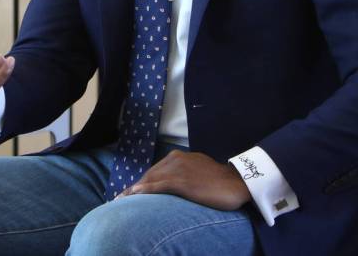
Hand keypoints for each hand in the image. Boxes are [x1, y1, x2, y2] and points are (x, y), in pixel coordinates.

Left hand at [117, 150, 251, 210]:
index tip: (130, 193)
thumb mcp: (198, 173)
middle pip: (150, 174)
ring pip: (150, 179)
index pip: (155, 171)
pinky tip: (133, 195)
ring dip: (134, 190)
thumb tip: (173, 186)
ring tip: (121, 201)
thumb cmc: (219, 181)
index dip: (142, 182)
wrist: (237, 182)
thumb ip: (184, 175)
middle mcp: (176, 159)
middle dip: (135, 187)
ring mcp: (178, 169)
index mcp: (179, 157)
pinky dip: (144, 190)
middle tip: (121, 199)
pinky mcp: (182, 181)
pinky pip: (158, 185)